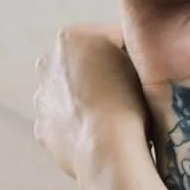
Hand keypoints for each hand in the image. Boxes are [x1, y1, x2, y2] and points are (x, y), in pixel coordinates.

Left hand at [33, 24, 148, 180]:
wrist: (109, 152)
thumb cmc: (130, 104)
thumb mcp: (141, 63)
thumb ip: (132, 49)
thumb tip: (135, 52)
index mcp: (70, 37)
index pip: (110, 37)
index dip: (133, 54)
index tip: (146, 72)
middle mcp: (48, 63)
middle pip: (85, 64)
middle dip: (103, 75)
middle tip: (130, 95)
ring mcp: (42, 98)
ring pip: (72, 94)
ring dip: (89, 100)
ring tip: (115, 118)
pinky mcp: (43, 128)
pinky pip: (66, 122)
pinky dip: (80, 126)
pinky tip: (100, 136)